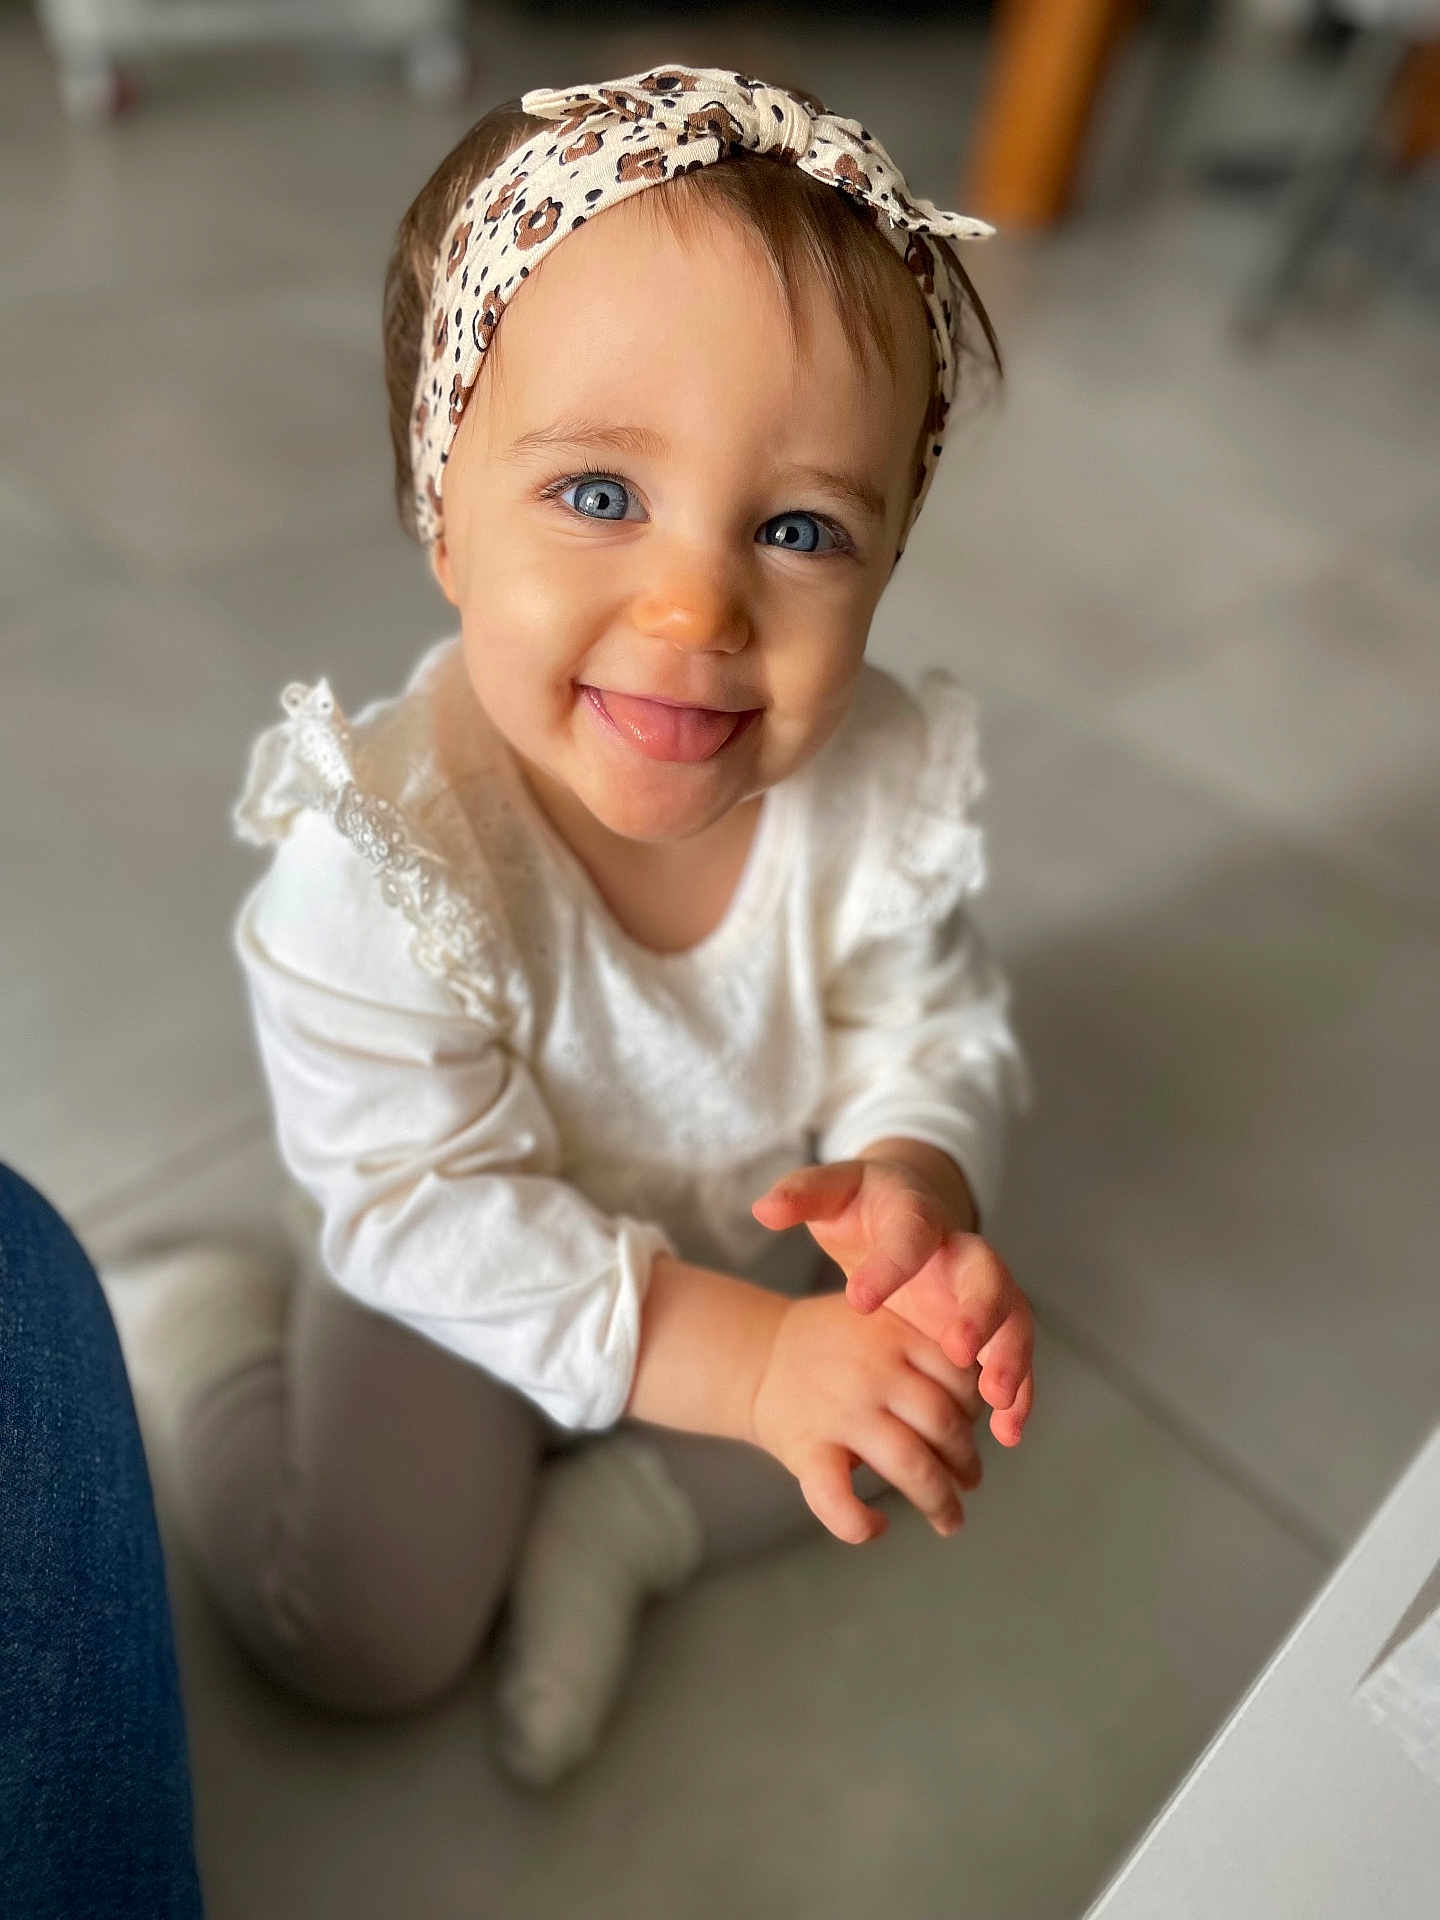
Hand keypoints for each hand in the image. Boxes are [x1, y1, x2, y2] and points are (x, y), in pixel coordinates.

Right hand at [750, 1292, 981, 1545]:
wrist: (753, 1356)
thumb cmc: (829, 1346)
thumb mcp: (879, 1322)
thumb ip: (925, 1349)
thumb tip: (991, 1398)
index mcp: (893, 1335)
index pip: (962, 1379)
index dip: (978, 1410)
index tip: (976, 1427)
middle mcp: (871, 1372)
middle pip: (943, 1425)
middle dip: (967, 1463)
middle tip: (971, 1482)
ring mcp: (840, 1412)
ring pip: (910, 1465)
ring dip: (939, 1501)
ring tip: (950, 1519)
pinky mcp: (806, 1448)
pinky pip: (838, 1498)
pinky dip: (861, 1523)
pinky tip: (878, 1526)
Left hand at [753, 1157, 1033, 1446]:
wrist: (903, 1211)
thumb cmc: (863, 1205)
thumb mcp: (831, 1192)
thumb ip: (801, 1195)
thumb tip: (765, 1208)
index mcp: (916, 1215)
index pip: (910, 1234)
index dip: (890, 1264)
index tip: (859, 1299)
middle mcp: (959, 1252)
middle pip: (987, 1275)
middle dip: (982, 1312)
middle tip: (962, 1351)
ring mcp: (978, 1292)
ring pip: (1013, 1321)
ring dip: (1012, 1361)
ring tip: (999, 1403)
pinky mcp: (986, 1327)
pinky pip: (1011, 1358)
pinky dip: (1017, 1393)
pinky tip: (1008, 1431)